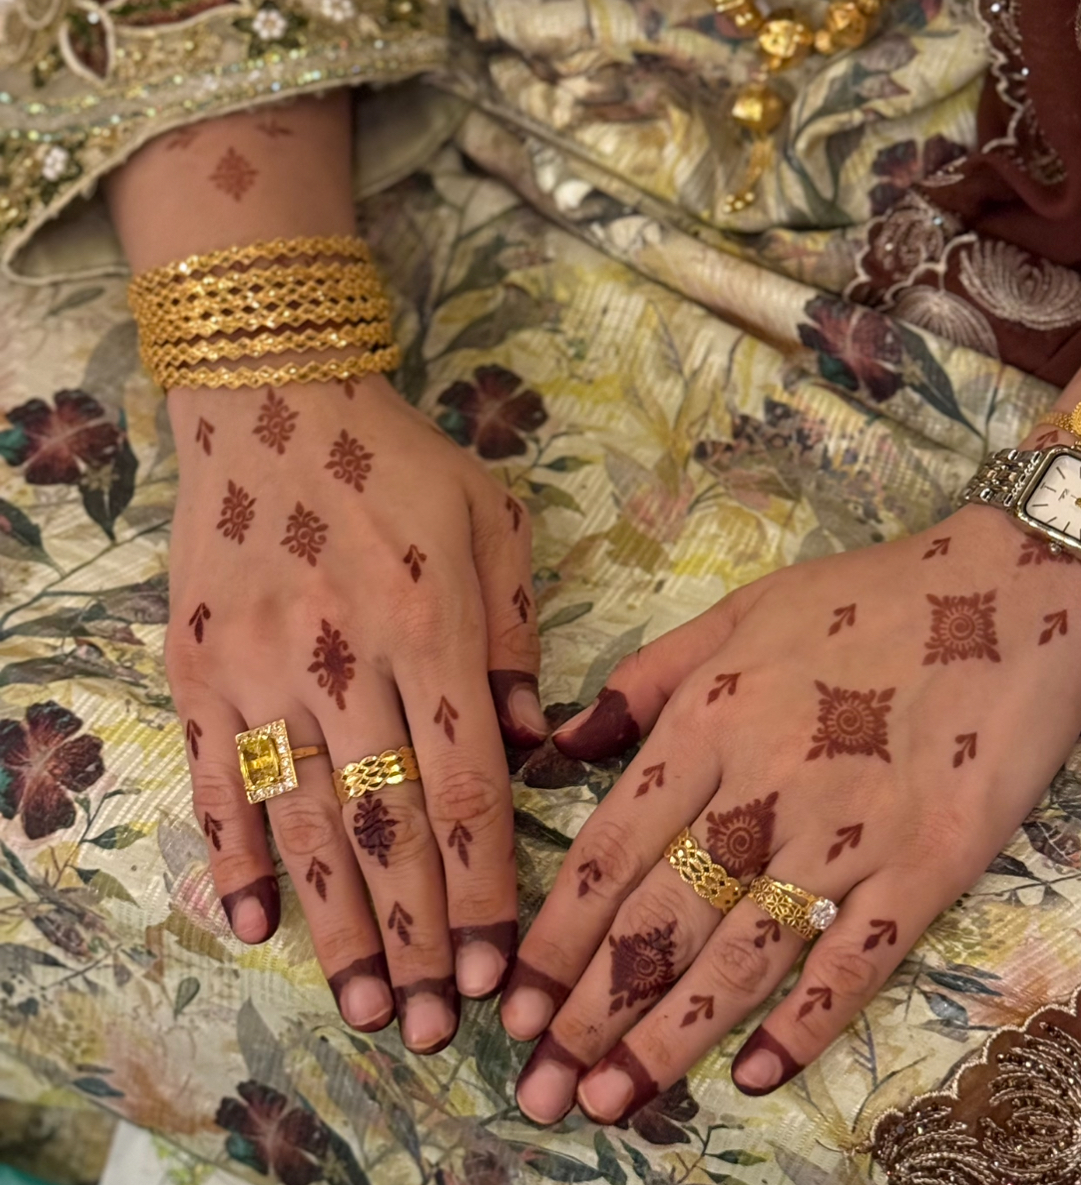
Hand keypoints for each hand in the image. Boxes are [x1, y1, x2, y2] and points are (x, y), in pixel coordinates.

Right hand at [165, 374, 544, 1053]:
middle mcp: (342, 658)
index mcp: (430, 623)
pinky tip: (258, 927)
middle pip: (383, 825)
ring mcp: (259, 668)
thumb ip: (520, 636)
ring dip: (334, 925)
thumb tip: (539, 748)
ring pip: (300, 823)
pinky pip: (217, 780)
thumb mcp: (492, 521)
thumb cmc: (400, 462)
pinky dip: (235, 859)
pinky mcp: (198, 669)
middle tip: (434, 1023)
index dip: (479, 886)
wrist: (271, 399)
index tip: (496, 965)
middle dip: (415, 934)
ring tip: (364, 1007)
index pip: (461, 785)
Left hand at [500, 503, 1080, 1120]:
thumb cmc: (865, 598)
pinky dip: (806, 1021)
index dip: (555, 934)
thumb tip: (561, 747)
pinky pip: (856, 956)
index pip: (613, 848)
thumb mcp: (740, 611)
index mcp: (710, 720)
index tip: (508, 1002)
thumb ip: (646, 679)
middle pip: (663, 916)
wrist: (1015, 586)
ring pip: (744, 952)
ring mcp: (849, 830)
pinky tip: (757, 1074)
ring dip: (672, 1035)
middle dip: (592, 1010)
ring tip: (611, 1103)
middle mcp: (765, 784)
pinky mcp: (928, 862)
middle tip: (541, 1092)